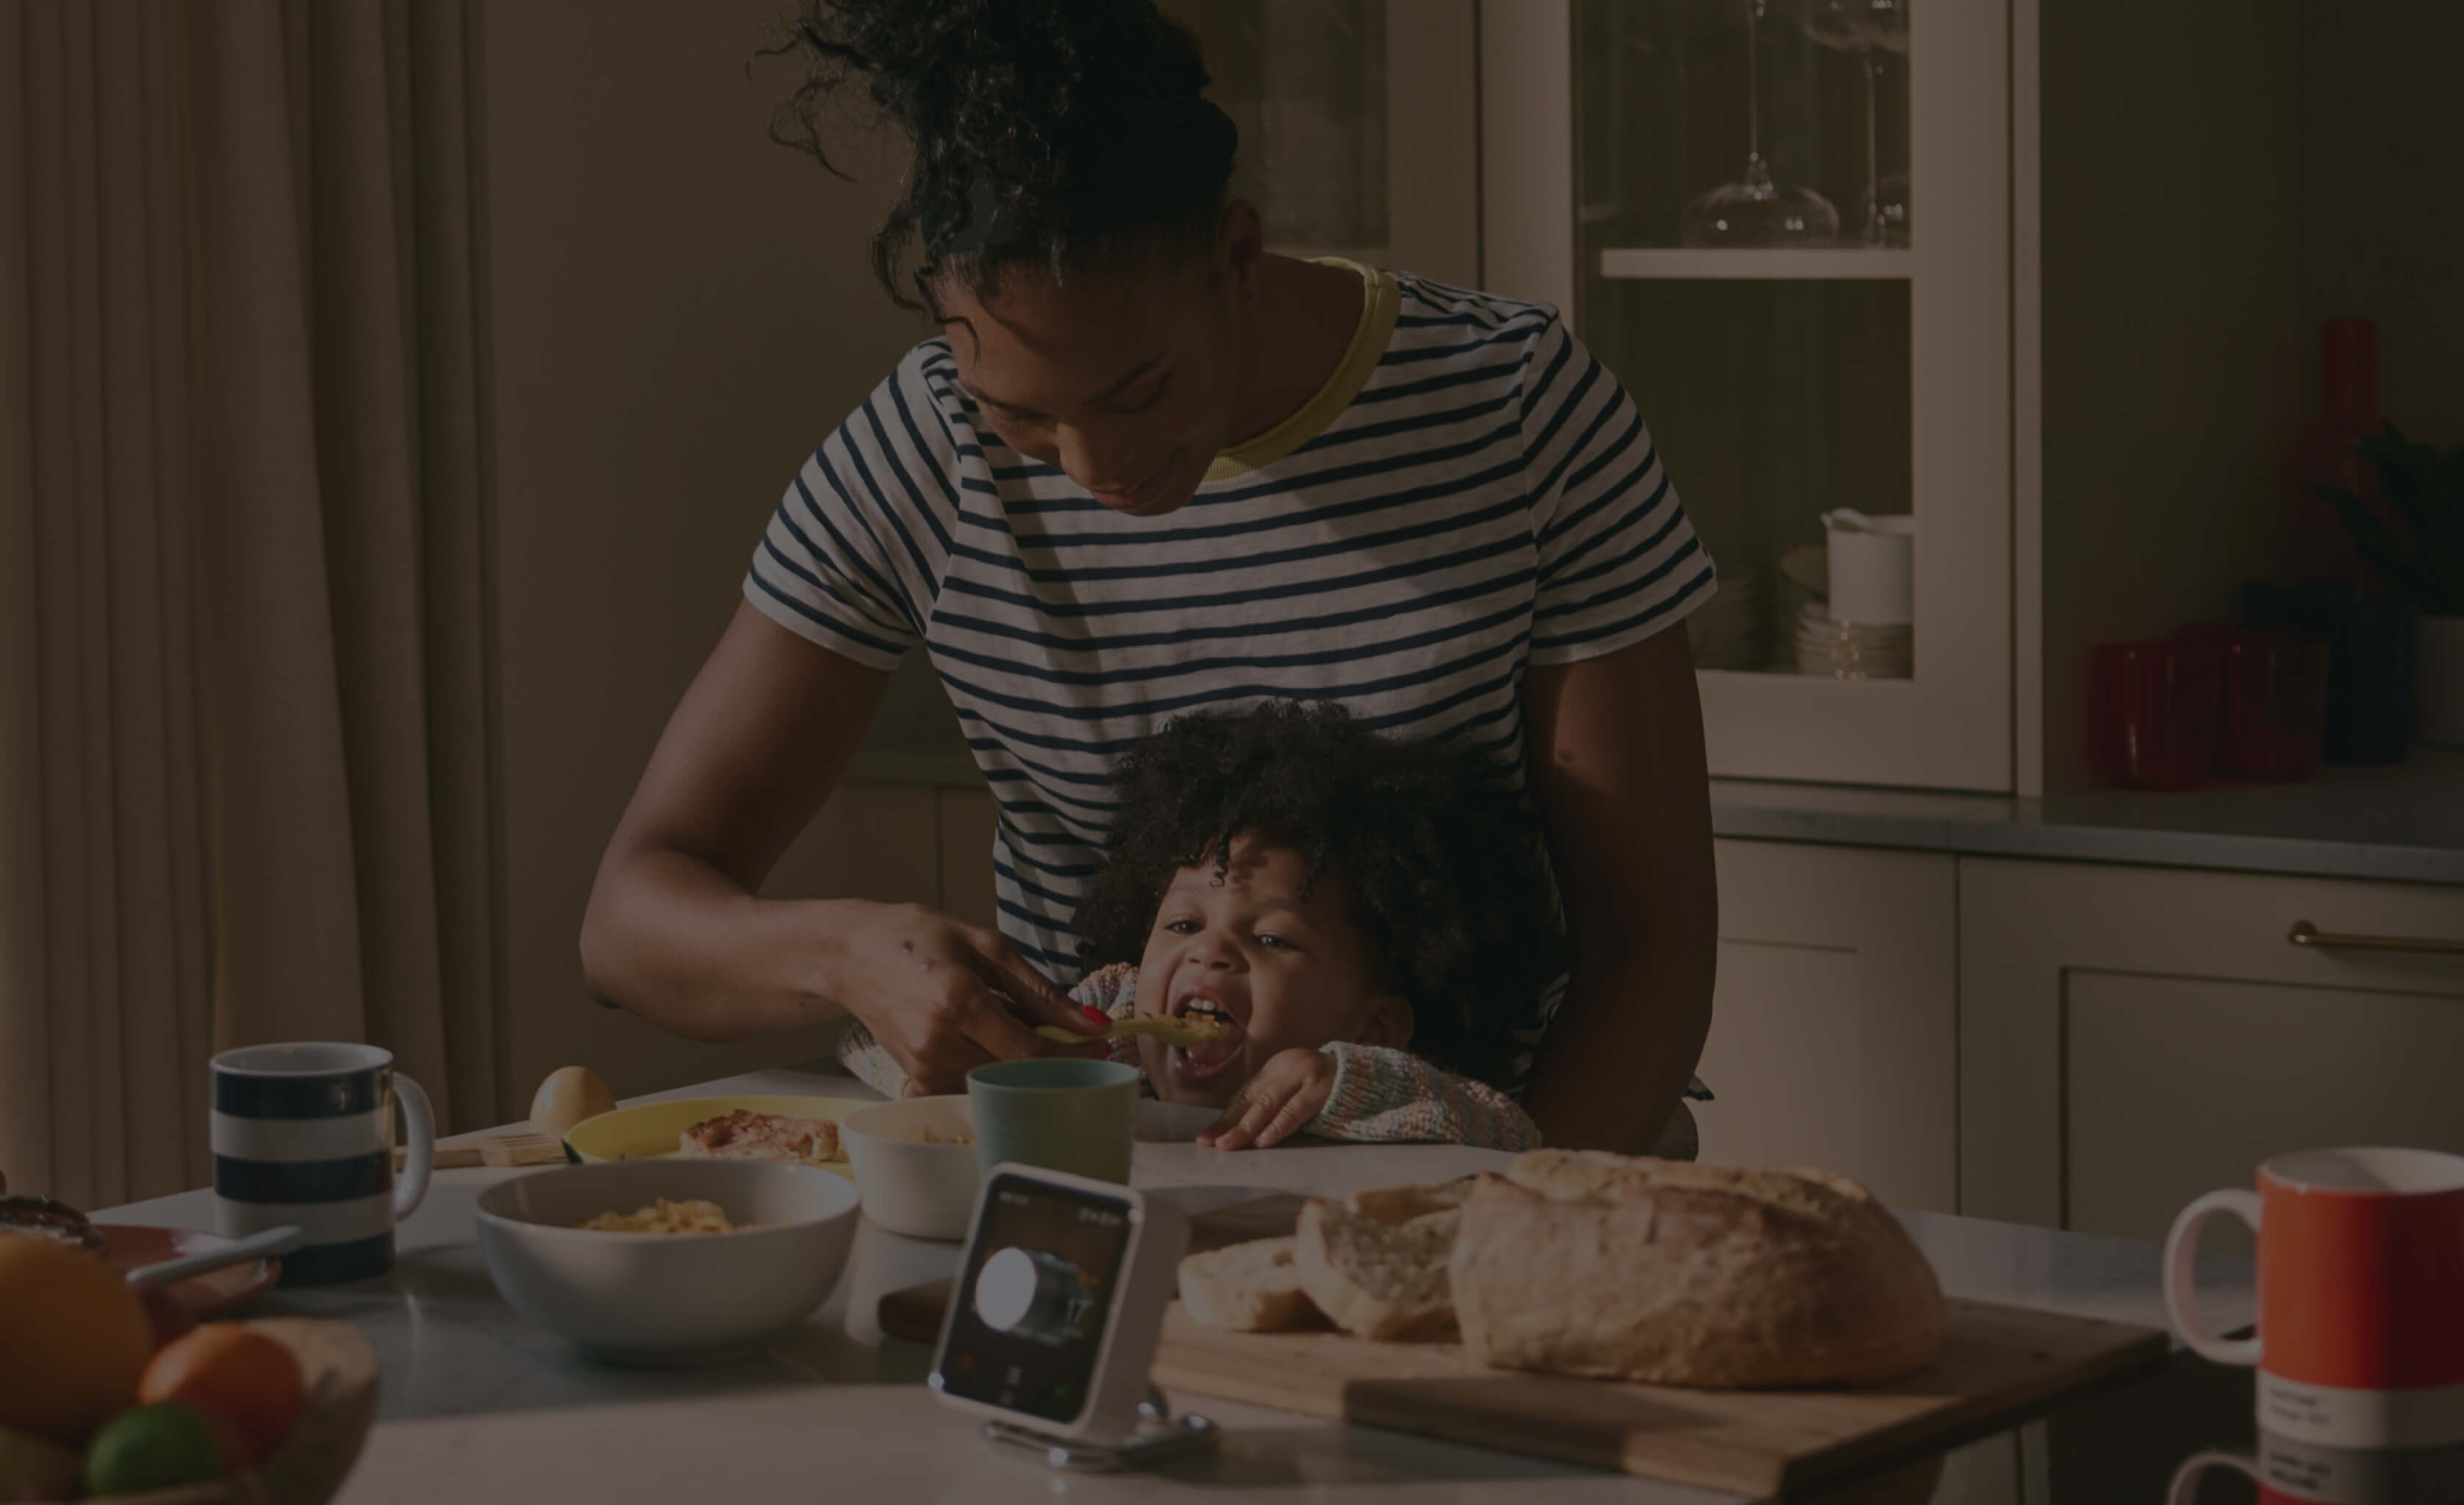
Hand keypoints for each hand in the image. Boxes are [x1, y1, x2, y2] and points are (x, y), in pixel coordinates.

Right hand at [828, 902, 1105, 1094]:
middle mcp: (940, 1041)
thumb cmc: (918, 938)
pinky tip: (985, 1038)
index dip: (1071, 1053)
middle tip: (1064, 1033)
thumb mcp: (987, 946)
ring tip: (1012, 1023)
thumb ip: (1041, 991)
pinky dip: (989, 1068)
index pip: (1032, 1051)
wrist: (850, 954)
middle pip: (1017, 1072)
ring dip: (1019, 1062)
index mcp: (961, 1001)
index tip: (1097, 1043)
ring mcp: (924, 1065)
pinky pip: (970, 1085)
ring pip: (996, 1083)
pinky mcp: (915, 1077)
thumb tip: (1091, 1024)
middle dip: (1050, 1057)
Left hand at [1197, 1048, 1334, 1150]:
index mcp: (1275, 1068)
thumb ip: (1270, 1101)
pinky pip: (1295, 1111)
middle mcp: (1285, 1068)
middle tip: (1210, 1142)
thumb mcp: (1292, 1088)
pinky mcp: (1321, 1089)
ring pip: (1268, 1105)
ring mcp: (1303, 1076)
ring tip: (1229, 1144)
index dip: (1224, 1118)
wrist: (1363, 1073)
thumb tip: (1236, 1129)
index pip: (1244, 1095)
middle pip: (1251, 1100)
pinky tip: (1263, 1140)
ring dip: (1246, 1128)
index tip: (1206, 1137)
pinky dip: (1277, 1127)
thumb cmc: (1324, 1087)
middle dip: (1229, 1124)